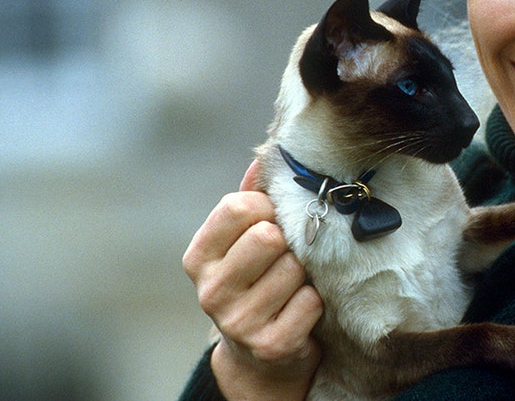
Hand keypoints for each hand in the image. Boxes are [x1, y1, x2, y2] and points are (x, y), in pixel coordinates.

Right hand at [183, 160, 322, 400]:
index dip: (267, 207)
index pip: (238, 206)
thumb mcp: (243, 241)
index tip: (274, 220)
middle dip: (288, 243)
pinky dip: (315, 301)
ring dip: (304, 274)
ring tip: (293, 285)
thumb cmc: (256, 282)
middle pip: (268, 236)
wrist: (259, 357)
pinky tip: (301, 309)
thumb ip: (252, 199)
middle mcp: (211, 290)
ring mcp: (238, 322)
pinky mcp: (270, 345)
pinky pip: (310, 300)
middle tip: (286, 257)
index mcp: (199, 258)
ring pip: (293, 268)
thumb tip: (265, 156)